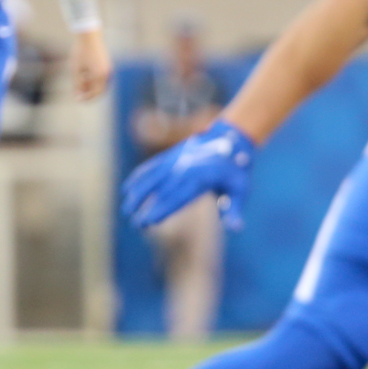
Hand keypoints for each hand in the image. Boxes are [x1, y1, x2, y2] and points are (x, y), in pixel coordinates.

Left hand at [71, 30, 111, 100]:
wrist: (89, 35)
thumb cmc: (80, 52)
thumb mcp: (76, 70)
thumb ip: (77, 84)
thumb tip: (78, 97)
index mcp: (100, 76)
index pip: (95, 93)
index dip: (86, 98)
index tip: (77, 99)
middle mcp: (107, 73)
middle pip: (99, 90)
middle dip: (89, 93)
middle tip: (78, 92)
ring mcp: (108, 69)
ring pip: (100, 83)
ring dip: (91, 85)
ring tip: (79, 80)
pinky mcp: (107, 64)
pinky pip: (101, 77)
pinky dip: (94, 79)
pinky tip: (84, 74)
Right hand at [122, 119, 255, 229]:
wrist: (230, 140)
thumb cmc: (236, 172)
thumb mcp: (240, 191)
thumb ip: (234, 210)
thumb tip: (236, 228)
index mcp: (201, 178)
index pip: (177, 197)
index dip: (161, 209)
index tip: (148, 222)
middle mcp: (184, 167)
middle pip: (162, 190)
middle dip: (146, 206)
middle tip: (135, 224)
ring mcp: (175, 160)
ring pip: (152, 178)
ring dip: (137, 193)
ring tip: (126, 209)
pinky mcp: (170, 156)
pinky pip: (151, 167)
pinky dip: (139, 177)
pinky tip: (127, 189)